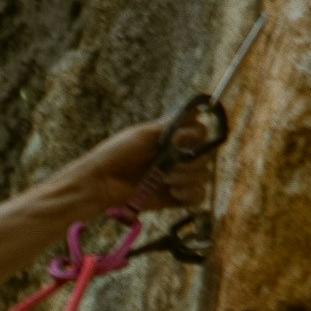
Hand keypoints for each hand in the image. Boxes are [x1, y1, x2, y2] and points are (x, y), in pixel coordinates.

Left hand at [81, 116, 210, 214]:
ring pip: (203, 176)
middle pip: (207, 155)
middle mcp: (179, 156)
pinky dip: (189, 193)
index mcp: (173, 138)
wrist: (103, 183)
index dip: (196, 136)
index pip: (201, 132)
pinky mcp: (176, 197)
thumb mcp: (143, 134)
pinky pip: (198, 196)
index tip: (177, 140)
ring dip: (187, 178)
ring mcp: (179, 177)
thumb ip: (170, 125)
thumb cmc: (117, 154)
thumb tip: (196, 112)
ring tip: (165, 179)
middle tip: (170, 165)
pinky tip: (173, 191)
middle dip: (192, 161)